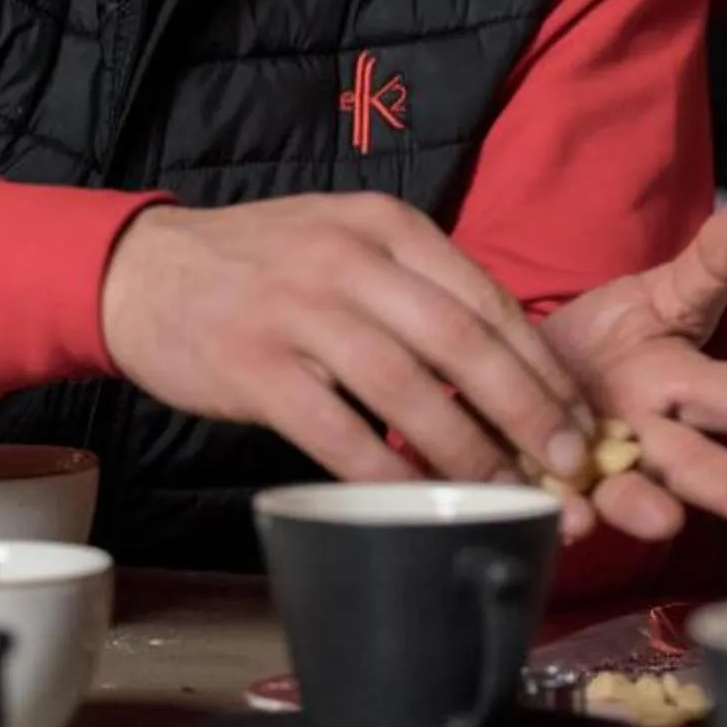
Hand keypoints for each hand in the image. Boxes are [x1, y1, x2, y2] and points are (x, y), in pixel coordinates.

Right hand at [101, 193, 597, 496]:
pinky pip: (336, 430)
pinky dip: (384, 469)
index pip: (489, 301)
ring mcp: (299, 313)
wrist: (145, 271)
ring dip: (466, 449)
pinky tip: (417, 499)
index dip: (543, 369)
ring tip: (505, 494)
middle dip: (527, 412)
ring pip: (407, 388)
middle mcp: (350, 261)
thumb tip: (516, 368)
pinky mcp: (255, 368)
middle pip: (463, 343)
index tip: (581, 422)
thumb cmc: (268, 268)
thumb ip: (423, 290)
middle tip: (568, 467)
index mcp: (389, 227)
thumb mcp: (351, 244)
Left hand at [538, 193, 726, 545]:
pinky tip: (570, 521)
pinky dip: (563, 514)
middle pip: (698, 463)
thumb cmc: (604, 344)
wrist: (522, 381)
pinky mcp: (546, 488)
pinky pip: (555, 506)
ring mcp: (598, 469)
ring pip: (630, 494)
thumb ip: (717, 259)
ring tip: (663, 521)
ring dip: (644, 510)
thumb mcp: (658, 295)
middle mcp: (648, 437)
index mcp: (681, 386)